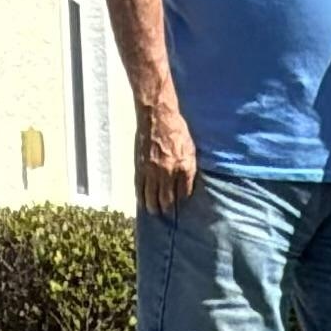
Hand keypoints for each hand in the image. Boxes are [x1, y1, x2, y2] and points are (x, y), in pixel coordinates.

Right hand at [135, 98, 196, 216]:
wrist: (157, 117)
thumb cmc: (177, 130)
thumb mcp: (191, 148)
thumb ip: (189, 167)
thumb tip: (187, 183)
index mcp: (185, 166)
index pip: (184, 192)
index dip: (182, 200)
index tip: (180, 204)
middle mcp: (169, 171)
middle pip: (167, 198)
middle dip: (167, 208)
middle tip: (166, 213)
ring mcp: (153, 170)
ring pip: (151, 196)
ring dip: (153, 207)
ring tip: (154, 212)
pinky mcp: (140, 167)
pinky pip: (139, 188)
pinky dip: (141, 197)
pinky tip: (142, 203)